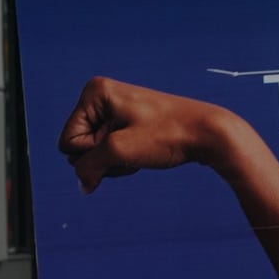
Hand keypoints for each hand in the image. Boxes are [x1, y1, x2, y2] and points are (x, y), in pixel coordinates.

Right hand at [58, 77, 233, 192]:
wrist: (210, 133)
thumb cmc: (168, 135)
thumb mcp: (120, 151)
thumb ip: (89, 168)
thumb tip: (84, 186)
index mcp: (95, 92)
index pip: (68, 142)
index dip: (93, 153)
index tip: (124, 143)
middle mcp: (103, 98)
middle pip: (81, 148)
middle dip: (106, 158)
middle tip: (137, 149)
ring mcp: (117, 111)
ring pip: (99, 154)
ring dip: (118, 162)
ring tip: (145, 151)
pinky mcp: (131, 124)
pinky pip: (115, 152)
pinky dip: (128, 160)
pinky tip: (148, 153)